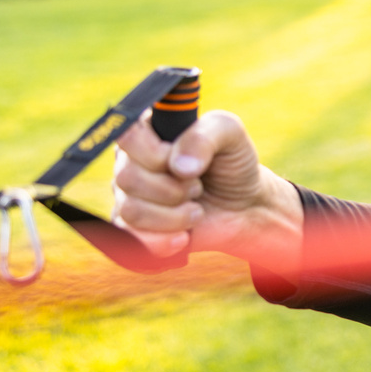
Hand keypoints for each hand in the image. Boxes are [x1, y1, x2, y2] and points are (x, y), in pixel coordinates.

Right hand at [112, 109, 302, 274]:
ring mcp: (128, 196)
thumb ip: (203, 137)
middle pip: (128, 177)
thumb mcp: (229, 134)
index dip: (156, 154)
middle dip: (174, 188)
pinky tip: (185, 235)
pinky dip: (165, 240)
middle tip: (198, 187)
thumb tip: (179, 166)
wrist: (244, 206)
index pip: (126, 135)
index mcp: (147, 131)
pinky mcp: (133, 229)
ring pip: (131, 209)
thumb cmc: (232, 163)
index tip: (185, 164)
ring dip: (174, 215)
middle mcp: (129, 162)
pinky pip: (133, 239)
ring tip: (196, 211)